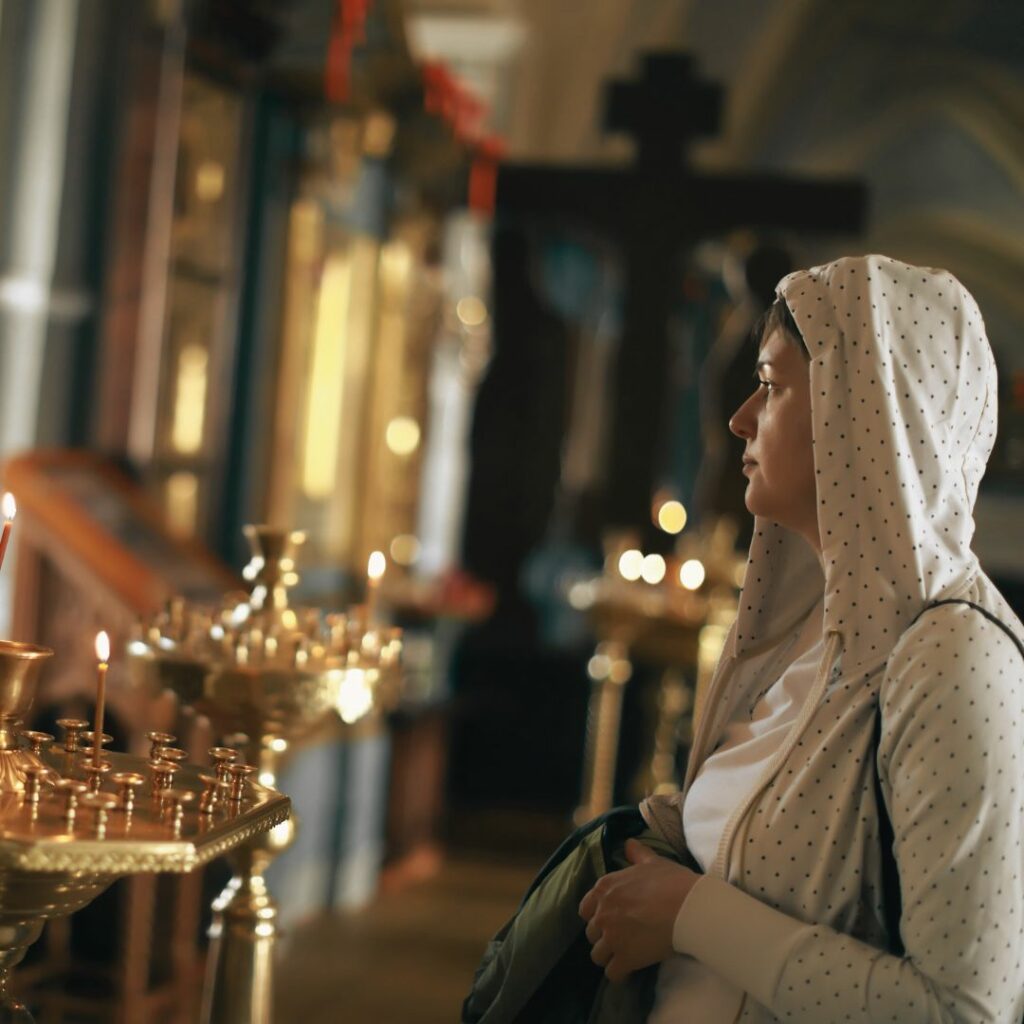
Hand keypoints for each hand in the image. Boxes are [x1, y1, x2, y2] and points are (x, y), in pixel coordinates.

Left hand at [578, 839, 700, 982]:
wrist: (689, 906)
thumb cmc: (672, 881)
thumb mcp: (652, 862)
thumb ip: (636, 853)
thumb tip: (628, 843)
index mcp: (605, 888)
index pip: (586, 909)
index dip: (598, 915)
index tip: (613, 919)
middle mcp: (602, 912)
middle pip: (591, 934)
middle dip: (604, 937)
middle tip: (622, 938)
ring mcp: (612, 937)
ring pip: (597, 956)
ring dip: (610, 957)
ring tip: (625, 956)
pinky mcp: (624, 958)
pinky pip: (612, 974)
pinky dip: (620, 975)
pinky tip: (630, 971)